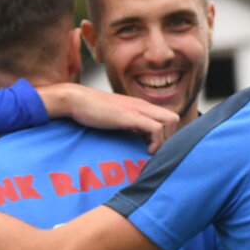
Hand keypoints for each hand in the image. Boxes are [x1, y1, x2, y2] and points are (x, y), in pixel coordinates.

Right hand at [38, 83, 179, 152]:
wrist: (76, 100)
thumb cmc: (91, 110)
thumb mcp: (115, 117)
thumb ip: (128, 124)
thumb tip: (137, 138)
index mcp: (140, 106)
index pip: (167, 117)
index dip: (166, 134)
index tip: (154, 146)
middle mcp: (143, 105)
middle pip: (174, 119)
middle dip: (170, 137)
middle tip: (155, 149)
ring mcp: (138, 109)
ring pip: (170, 122)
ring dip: (165, 140)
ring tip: (151, 150)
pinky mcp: (131, 117)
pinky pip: (156, 129)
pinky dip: (156, 142)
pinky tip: (146, 149)